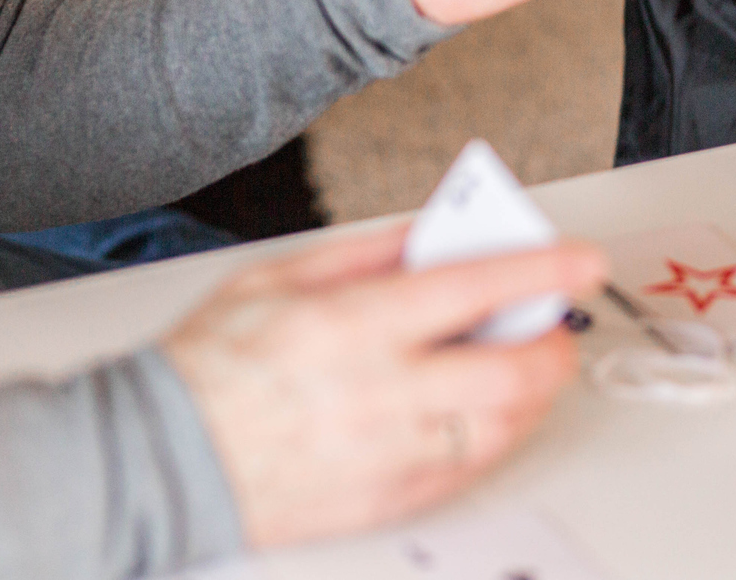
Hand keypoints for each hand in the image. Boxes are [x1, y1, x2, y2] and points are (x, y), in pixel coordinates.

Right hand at [162, 221, 606, 549]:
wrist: (152, 459)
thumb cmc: (207, 365)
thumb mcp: (281, 276)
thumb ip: (369, 251)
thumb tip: (439, 232)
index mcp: (350, 326)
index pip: (475, 288)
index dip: (542, 269)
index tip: (583, 258)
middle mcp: (376, 395)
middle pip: (508, 370)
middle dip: (553, 343)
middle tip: (558, 324)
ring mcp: (383, 456)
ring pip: (500, 426)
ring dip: (533, 393)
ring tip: (528, 364)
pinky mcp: (382, 502)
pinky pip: (467, 471)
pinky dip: (493, 436)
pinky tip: (487, 412)